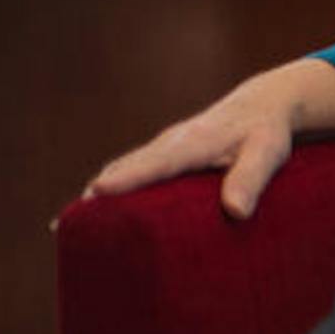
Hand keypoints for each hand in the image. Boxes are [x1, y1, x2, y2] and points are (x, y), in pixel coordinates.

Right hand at [83, 59, 334, 219]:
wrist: (262, 105)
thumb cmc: (266, 132)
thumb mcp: (268, 153)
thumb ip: (251, 178)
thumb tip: (236, 211)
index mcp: (193, 143)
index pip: (157, 162)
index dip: (127, 177)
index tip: (97, 192)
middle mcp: (170, 143)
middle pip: (126, 167)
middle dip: (97, 193)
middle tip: (66, 225)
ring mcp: (162, 148)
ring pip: (122, 169)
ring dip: (97, 194)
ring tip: (69, 228)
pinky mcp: (161, 155)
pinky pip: (129, 171)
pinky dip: (109, 188)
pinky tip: (94, 215)